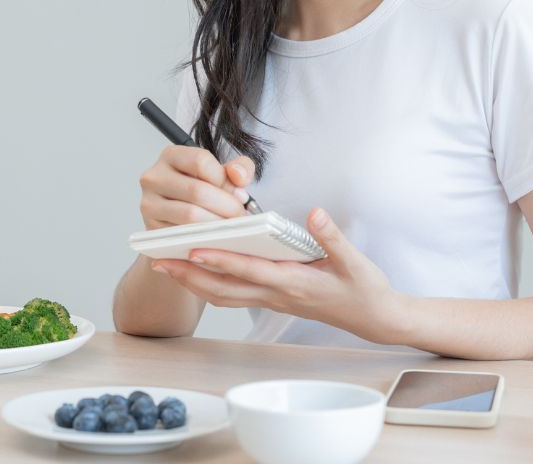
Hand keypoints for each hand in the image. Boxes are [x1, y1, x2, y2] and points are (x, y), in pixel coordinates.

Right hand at [138, 147, 253, 229]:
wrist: (180, 217)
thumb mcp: (222, 174)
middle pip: (196, 191)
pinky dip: (203, 238)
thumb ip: (239, 168)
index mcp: (171, 156)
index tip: (239, 195)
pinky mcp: (151, 228)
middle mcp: (154, 177)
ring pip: (190, 215)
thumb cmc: (202, 191)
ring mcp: (149, 204)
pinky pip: (181, 235)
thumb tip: (239, 176)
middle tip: (240, 216)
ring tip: (230, 226)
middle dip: (226, 206)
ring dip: (217, 224)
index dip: (225, 180)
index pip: (200, 161)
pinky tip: (215, 237)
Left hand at [151, 208, 413, 344]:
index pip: (249, 270)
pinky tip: (193, 274)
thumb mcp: (355, 260)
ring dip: (191, 282)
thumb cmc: (364, 288)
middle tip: (157, 260)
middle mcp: (276, 294)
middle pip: (223, 287)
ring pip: (222, 295)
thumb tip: (314, 213)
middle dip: (188, 274)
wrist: (374, 318)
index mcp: (293, 282)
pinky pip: (232, 296)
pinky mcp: (272, 299)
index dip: (220, 260)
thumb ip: (332, 237)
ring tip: (164, 266)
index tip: (194, 249)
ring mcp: (272, 299)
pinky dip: (208, 286)